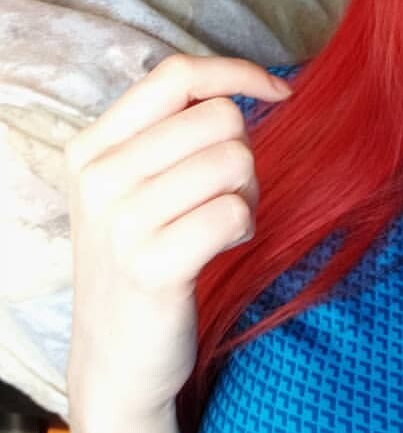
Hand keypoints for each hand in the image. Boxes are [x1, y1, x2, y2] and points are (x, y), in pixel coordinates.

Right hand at [64, 54, 292, 432]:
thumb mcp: (131, 189)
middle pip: (219, 119)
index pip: (175, 75)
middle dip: (244, 154)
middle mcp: (99, 178)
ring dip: (248, 195)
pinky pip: (234, 213)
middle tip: (225, 197)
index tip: (279, 92)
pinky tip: (222, 249)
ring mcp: (121, 223)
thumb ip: (168, 136)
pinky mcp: (152, 266)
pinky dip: (245, 229)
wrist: (116, 358)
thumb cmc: (141, 262)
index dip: (238, 74)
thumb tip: (239, 89)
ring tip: (220, 226)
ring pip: (234, 162)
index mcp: (92, 148)